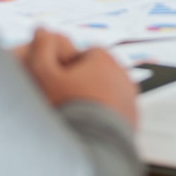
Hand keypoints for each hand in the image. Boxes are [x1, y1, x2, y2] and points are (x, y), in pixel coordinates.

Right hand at [15, 29, 137, 127]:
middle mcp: (122, 75)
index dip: (70, 65)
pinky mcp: (133, 120)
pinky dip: (105, 116)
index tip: (59, 79)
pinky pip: (117, 112)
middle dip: (84, 81)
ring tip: (76, 114)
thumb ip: (42, 49)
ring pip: (109, 92)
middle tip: (65, 98)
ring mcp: (130, 98)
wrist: (92, 146)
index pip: (86, 52)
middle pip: (99, 72)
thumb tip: (41, 29)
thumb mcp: (45, 75)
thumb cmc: (68, 109)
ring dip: (96, 98)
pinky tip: (89, 126)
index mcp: (104, 59)